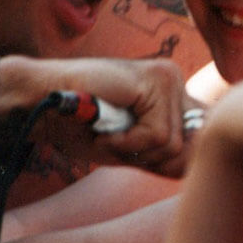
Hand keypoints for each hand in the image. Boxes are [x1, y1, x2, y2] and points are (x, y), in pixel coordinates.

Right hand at [22, 57, 188, 173]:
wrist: (41, 104)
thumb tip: (202, 164)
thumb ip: (166, 156)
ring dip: (134, 150)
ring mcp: (168, 78)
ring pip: (173, 143)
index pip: (198, 141)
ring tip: (108, 132)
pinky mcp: (157, 79)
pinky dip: (127, 143)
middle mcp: (175, 84)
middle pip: (191, 147)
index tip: (135, 156)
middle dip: (153, 159)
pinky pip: (157, 135)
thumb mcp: (132, 151)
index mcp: (172, 99)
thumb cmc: (81, 128)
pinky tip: (105, 129)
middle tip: (118, 144)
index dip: (170, 162)